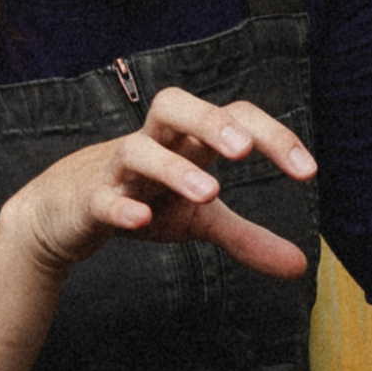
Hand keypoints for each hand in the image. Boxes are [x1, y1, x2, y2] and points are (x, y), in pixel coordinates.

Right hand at [0, 84, 313, 282]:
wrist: (63, 213)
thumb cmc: (142, 200)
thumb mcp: (198, 219)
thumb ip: (246, 237)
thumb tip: (300, 266)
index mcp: (187, 141)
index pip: (232, 117)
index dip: (272, 135)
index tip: (308, 172)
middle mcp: (154, 143)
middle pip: (175, 105)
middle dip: (211, 121)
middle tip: (245, 150)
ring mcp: (117, 169)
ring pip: (138, 149)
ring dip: (173, 168)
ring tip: (210, 193)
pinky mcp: (89, 199)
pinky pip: (102, 196)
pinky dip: (121, 205)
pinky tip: (142, 221)